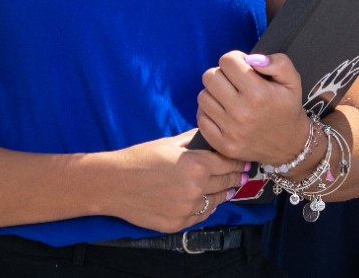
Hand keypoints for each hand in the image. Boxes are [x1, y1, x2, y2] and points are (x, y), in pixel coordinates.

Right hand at [110, 131, 249, 233]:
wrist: (114, 183)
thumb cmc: (140, 159)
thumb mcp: (169, 143)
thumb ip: (194, 140)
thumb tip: (211, 135)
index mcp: (197, 164)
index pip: (228, 163)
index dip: (237, 161)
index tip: (244, 160)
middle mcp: (197, 188)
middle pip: (228, 182)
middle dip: (235, 176)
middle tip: (242, 173)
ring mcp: (188, 208)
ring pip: (218, 201)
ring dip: (224, 193)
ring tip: (228, 187)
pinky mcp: (179, 223)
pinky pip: (202, 215)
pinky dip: (207, 207)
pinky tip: (207, 200)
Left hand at [196, 51, 307, 165]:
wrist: (290, 146)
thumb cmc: (288, 108)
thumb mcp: (292, 80)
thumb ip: (278, 63)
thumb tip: (251, 59)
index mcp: (259, 93)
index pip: (227, 61)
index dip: (236, 59)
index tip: (244, 67)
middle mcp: (242, 112)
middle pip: (210, 77)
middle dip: (222, 74)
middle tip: (234, 81)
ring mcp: (230, 131)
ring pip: (203, 96)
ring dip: (214, 93)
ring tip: (229, 97)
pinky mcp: (222, 144)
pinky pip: (201, 118)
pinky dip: (209, 112)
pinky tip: (223, 112)